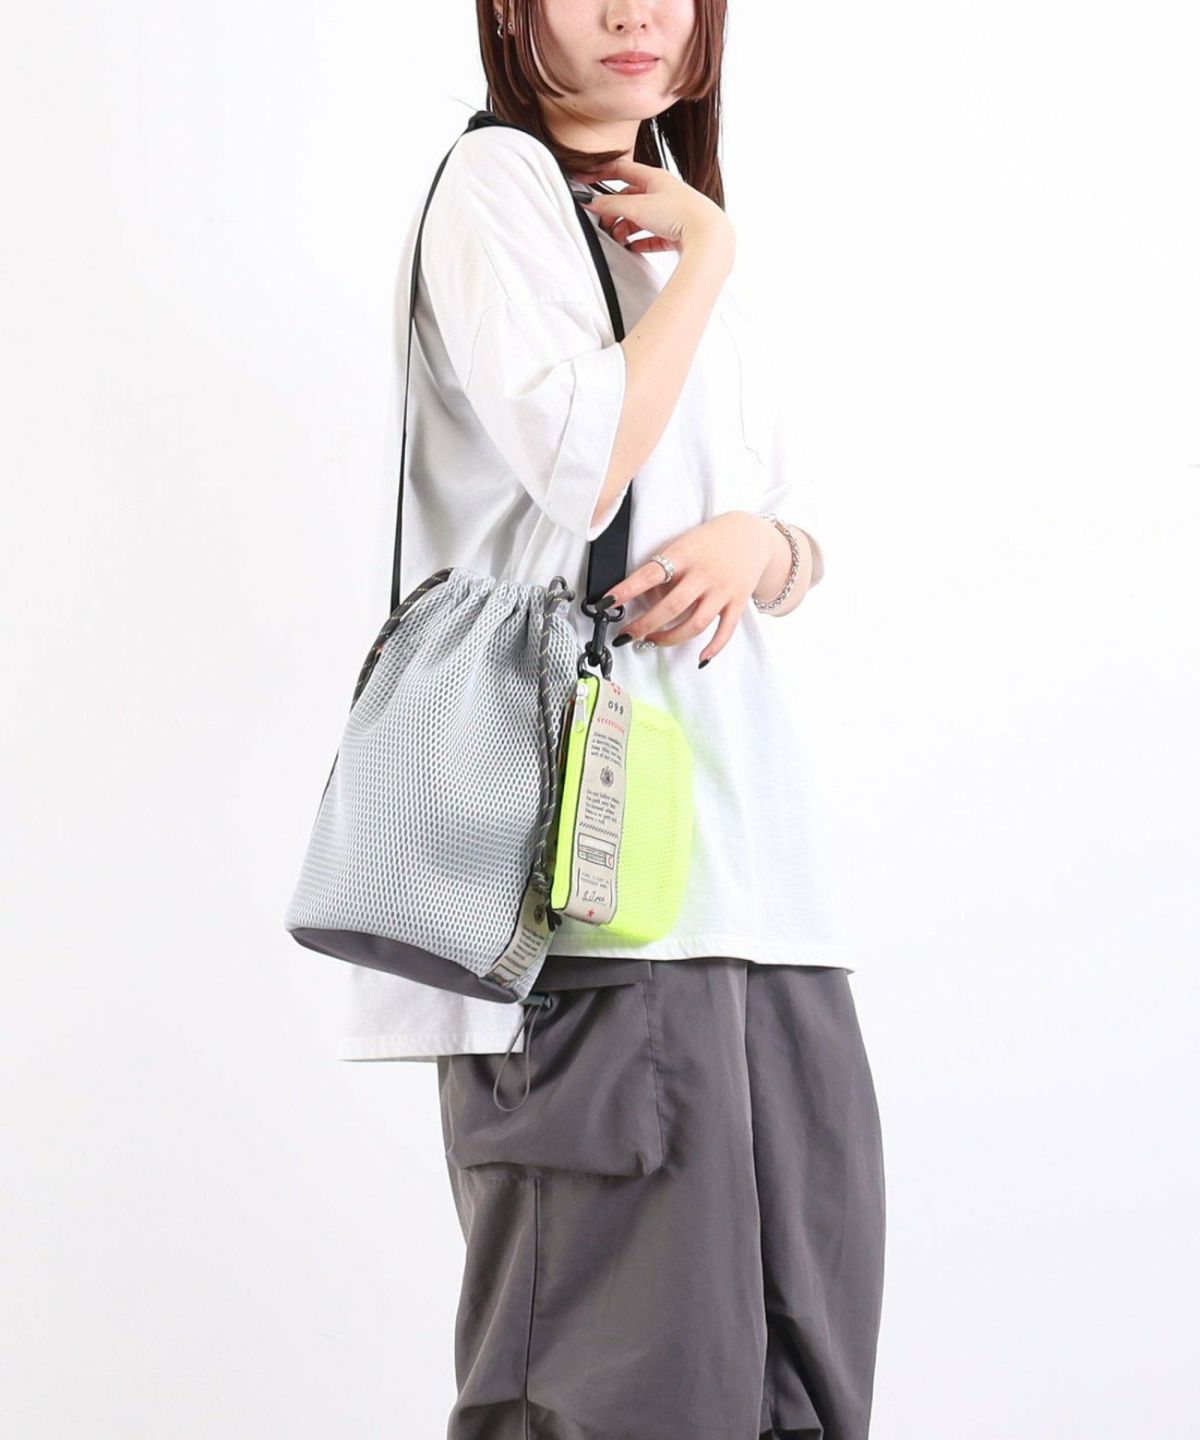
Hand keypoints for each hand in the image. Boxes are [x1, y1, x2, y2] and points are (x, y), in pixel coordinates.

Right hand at [574, 157, 733, 260]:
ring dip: (626, 228)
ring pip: (641, 219)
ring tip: (618, 238)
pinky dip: (640, 241)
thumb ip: (612, 204)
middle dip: (614, 211)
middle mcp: (665, 193)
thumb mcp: (638, 206)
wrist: (708, 237)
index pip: (623, 170)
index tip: (585, 181)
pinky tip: (633, 247)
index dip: (602, 174)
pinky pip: (653, 237)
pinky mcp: (677, 234)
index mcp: (656, 178)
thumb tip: (593, 203)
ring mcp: (672, 214)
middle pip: (631, 198)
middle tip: (603, 223)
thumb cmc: (680, 214)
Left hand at [602, 512, 778, 666]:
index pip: (650, 574)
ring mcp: (722, 590)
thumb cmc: (711, 540)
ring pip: (695, 624)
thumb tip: (644, 597)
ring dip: (670, 638)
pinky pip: (725, 631)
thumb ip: (666, 569)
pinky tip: (700, 658)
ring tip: (653, 641)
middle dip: (645, 625)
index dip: (627, 590)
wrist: (752, 535)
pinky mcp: (737, 603)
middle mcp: (704, 574)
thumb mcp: (683, 544)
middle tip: (627, 635)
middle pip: (671, 607)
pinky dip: (713, 648)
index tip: (607, 602)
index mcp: (685, 554)